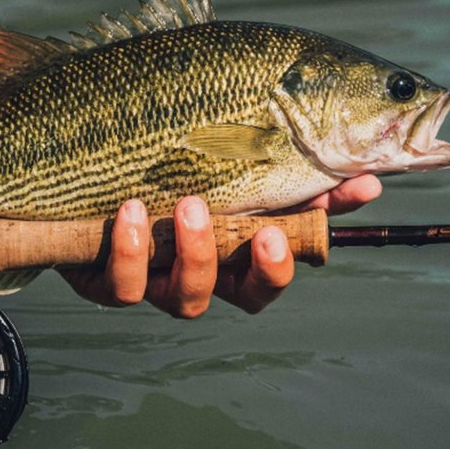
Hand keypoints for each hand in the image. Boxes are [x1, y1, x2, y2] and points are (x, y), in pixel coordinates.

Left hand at [60, 174, 382, 317]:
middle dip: (249, 267)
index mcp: (232, 249)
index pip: (271, 275)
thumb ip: (302, 172)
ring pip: (182, 299)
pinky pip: (120, 284)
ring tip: (189, 207)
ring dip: (194, 256)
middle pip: (235, 297)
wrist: (80, 150)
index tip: (283, 232)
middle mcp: (196, 272)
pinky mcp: (103, 275)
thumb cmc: (171, 154)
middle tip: (250, 225)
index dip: (285, 264)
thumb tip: (369, 182)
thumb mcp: (238, 153)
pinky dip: (131, 252)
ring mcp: (151, 277)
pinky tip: (132, 210)